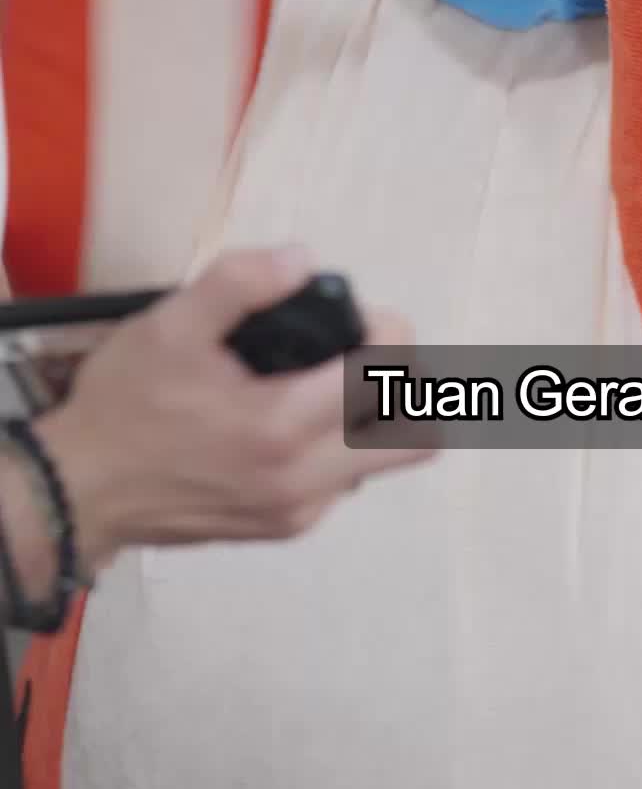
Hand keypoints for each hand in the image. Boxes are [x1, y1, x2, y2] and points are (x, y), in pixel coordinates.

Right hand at [35, 249, 430, 575]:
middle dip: (400, 380)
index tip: (355, 317)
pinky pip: (344, 481)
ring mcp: (299, 512)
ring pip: (386, 461)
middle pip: (415, 433)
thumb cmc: (125, 404)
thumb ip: (239, 283)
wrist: (80, 492)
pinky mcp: (285, 529)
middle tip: (353, 351)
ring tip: (321, 382)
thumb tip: (302, 260)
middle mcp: (304, 479)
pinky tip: (291, 421)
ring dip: (375, 415)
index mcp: (281, 425)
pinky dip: (340, 446)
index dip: (387, 333)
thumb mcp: (170, 325)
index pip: (388, 377)